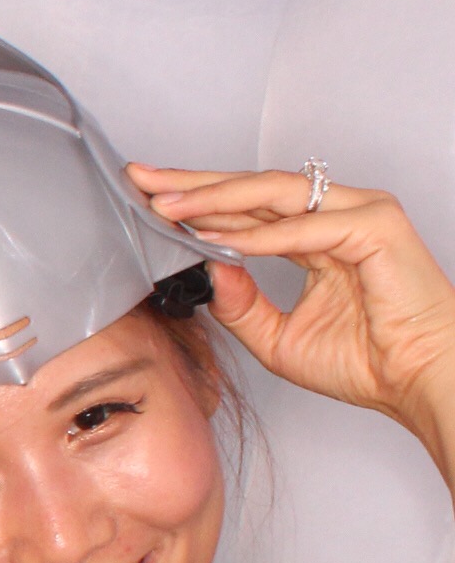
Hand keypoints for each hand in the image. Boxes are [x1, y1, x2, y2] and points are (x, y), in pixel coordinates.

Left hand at [133, 162, 454, 433]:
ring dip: (216, 197)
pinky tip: (215, 237)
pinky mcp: (377, 227)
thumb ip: (239, 304)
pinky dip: (257, 234)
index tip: (147, 195)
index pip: (250, 204)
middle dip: (194, 184)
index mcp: (319, 235)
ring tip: (166, 203)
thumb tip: (204, 268)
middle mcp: (340, 214)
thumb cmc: (369, 363)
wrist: (419, 383)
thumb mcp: (277, 337)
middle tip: (142, 180)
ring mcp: (362, 213)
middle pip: (256, 188)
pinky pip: (304, 227)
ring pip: (275, 193)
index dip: (197, 198)